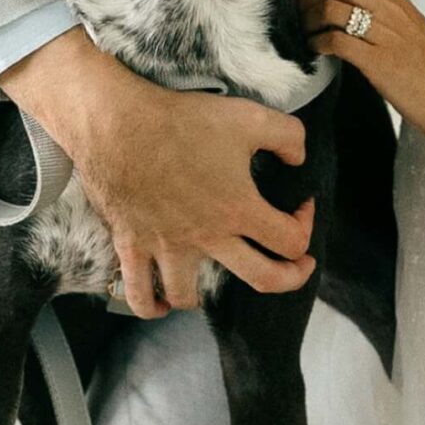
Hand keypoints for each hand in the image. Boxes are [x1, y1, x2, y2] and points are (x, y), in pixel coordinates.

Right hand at [0, 26, 314, 317]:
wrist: (119, 124)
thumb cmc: (183, 120)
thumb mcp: (249, 116)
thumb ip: (288, 136)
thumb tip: (299, 160)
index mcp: (238, 209)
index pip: (291, 240)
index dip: (306, 225)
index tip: (301, 205)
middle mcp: (207, 237)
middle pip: (263, 278)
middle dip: (289, 278)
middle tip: (296, 266)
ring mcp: (167, 248)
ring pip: (191, 296)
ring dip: (211, 295)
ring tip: (216, 280)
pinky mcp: (131, 247)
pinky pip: (138, 295)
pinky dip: (151, 308)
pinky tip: (163, 305)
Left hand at [299, 0, 424, 155]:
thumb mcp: (411, 35)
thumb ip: (382, 24)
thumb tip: (347, 26)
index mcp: (397, 1)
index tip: (306, 7)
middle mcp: (389, 10)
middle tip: (298, 19)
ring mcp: (385, 33)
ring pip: (329, 8)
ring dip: (308, 23)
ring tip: (307, 39)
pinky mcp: (379, 61)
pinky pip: (336, 41)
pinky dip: (318, 45)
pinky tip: (318, 55)